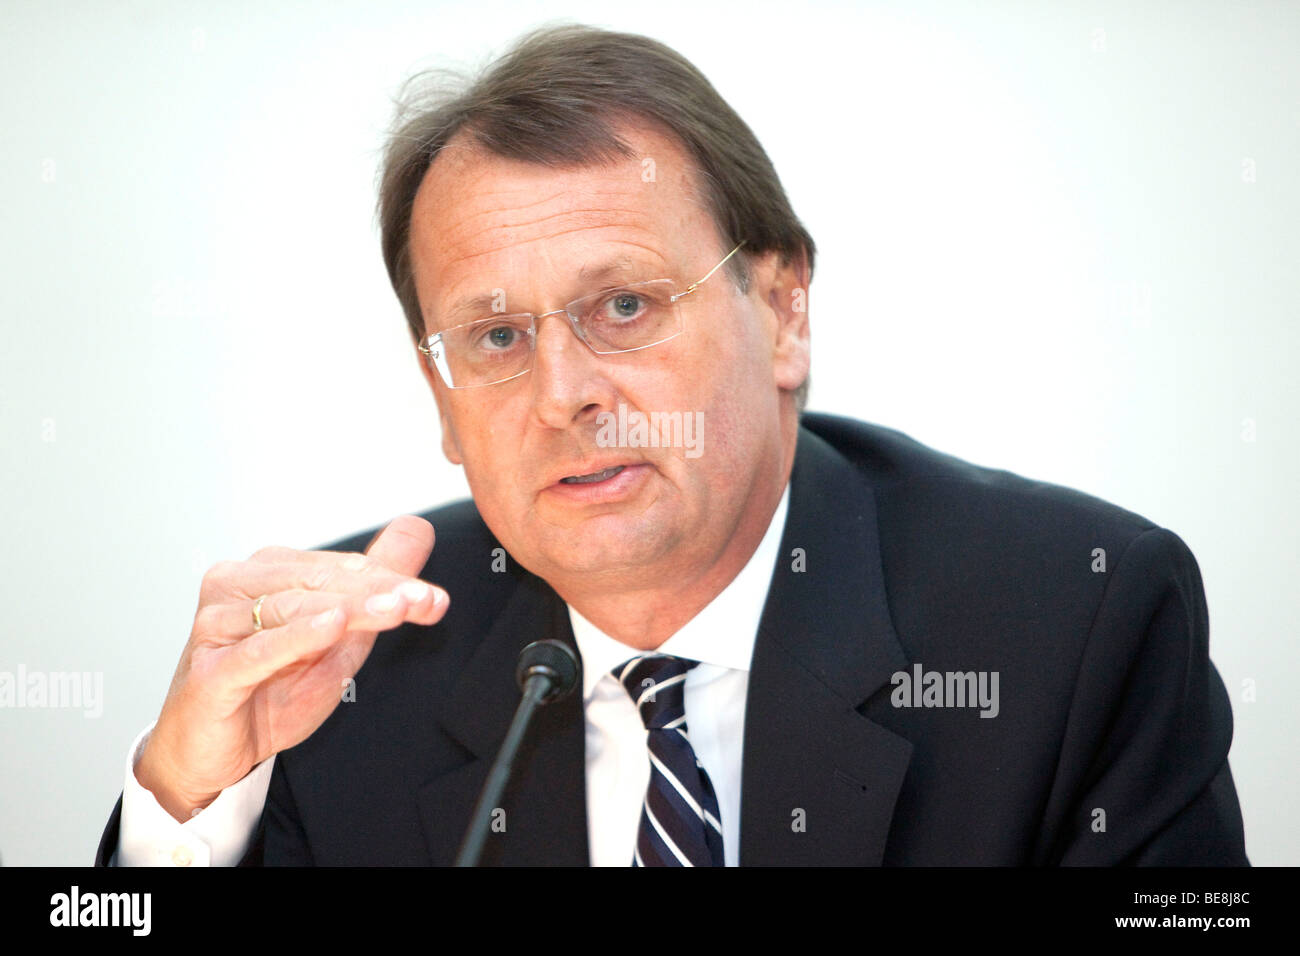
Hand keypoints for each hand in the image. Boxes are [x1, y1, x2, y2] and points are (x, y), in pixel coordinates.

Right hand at [135, 515, 446, 821]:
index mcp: (268, 572)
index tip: (435, 599)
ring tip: (395, 608)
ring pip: (293, 607)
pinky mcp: (211, 671)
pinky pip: (259, 650)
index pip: (340, 568)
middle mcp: (236, 587)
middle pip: (320, 581)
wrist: (211, 753)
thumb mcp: (339, 637)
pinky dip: (298, 636)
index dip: (392, 579)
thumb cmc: (269, 690)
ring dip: (351, 607)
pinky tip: (333, 625)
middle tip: (425, 601)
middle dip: (379, 590)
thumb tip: (418, 528)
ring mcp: (217, 626)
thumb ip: (376, 584)